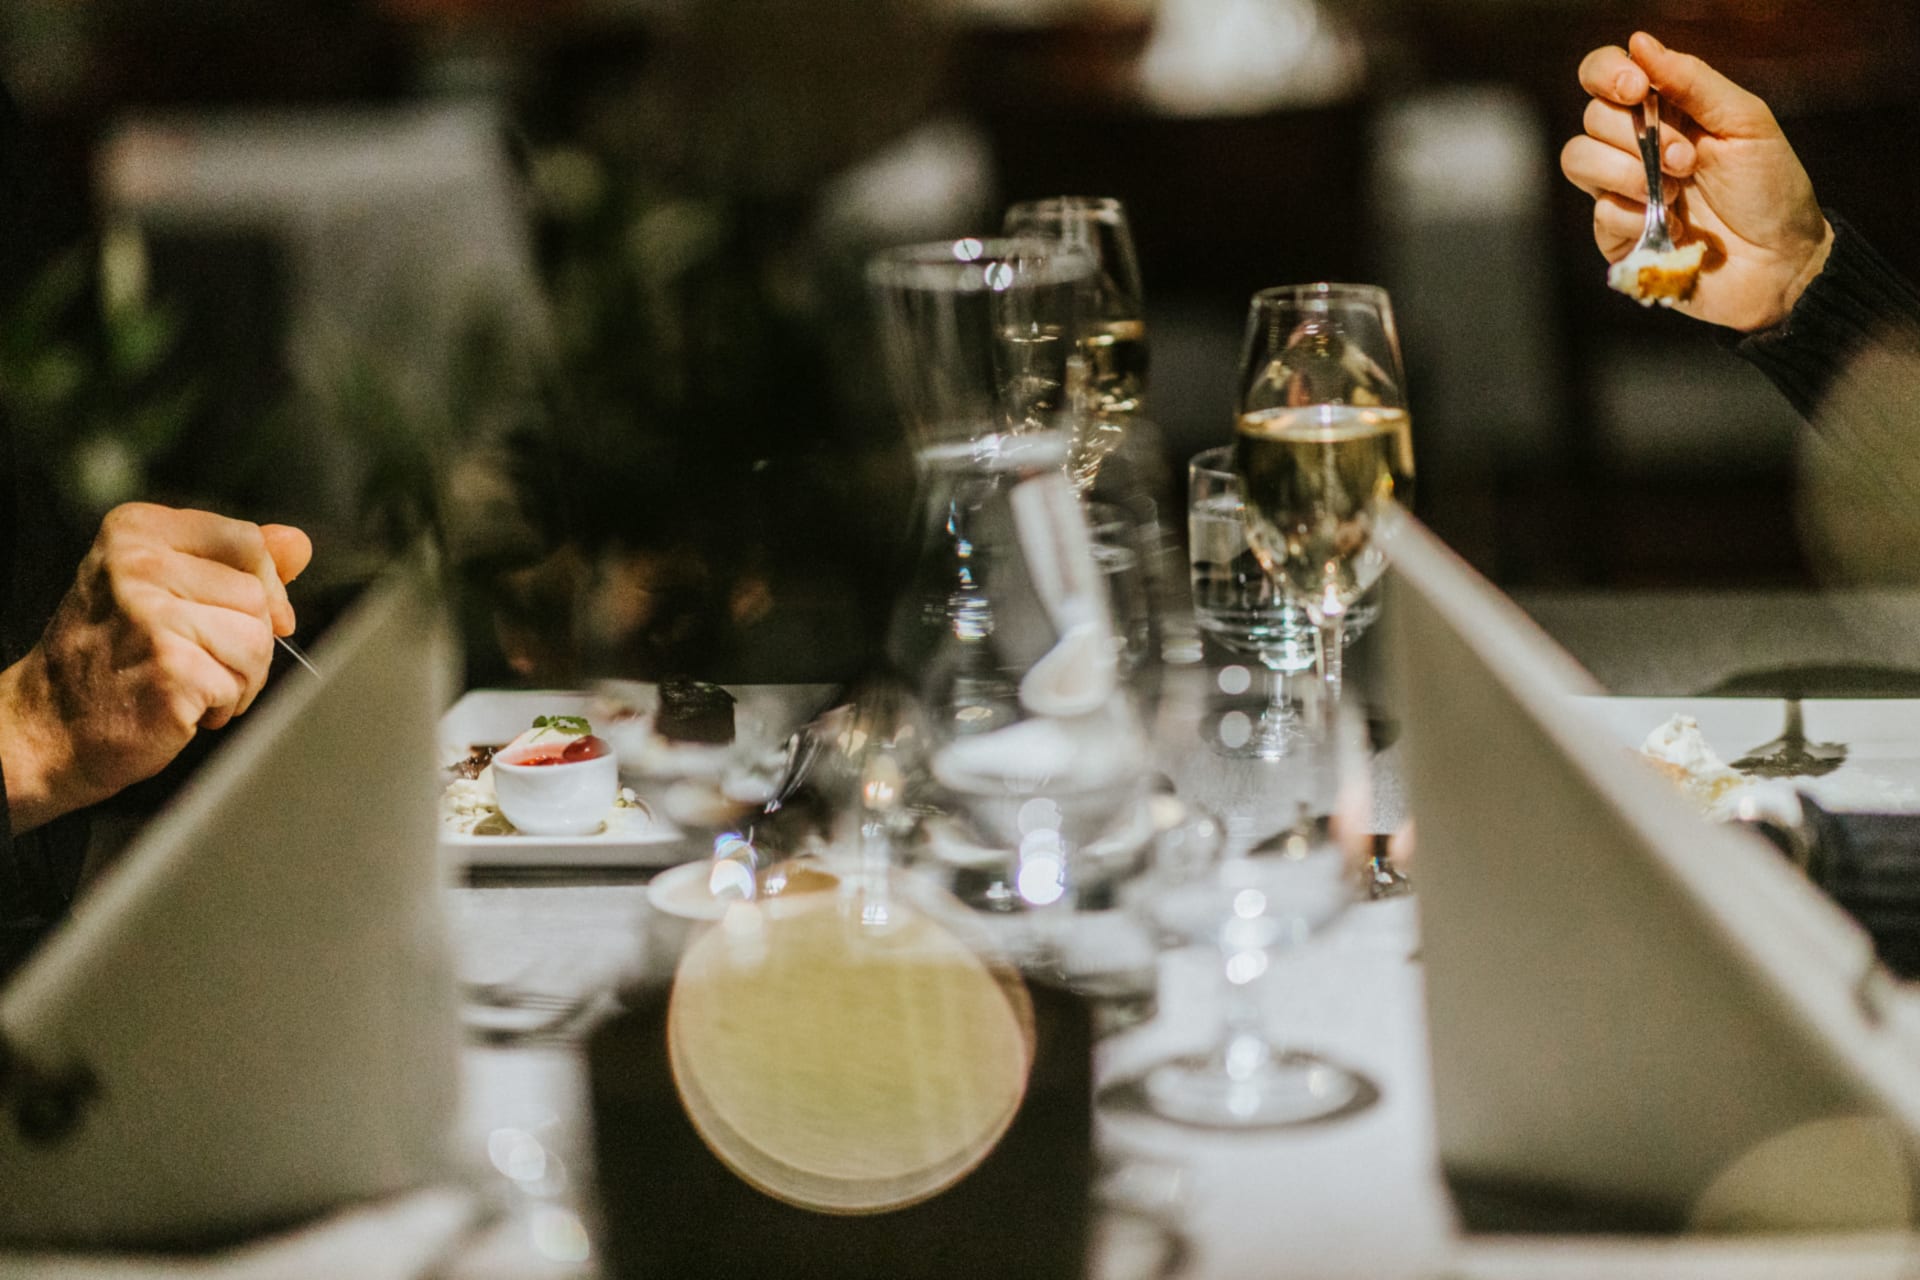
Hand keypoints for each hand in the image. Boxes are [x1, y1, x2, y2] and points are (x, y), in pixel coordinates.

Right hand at [0, 503, 312, 833]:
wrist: (48, 727)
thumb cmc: (109, 658)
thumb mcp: (161, 587)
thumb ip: (235, 562)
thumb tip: (296, 543)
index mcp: (137, 530)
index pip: (248, 541)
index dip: (265, 587)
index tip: (244, 615)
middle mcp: (138, 564)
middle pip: (257, 597)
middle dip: (246, 641)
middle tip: (197, 660)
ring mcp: (152, 616)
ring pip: (257, 641)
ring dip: (239, 678)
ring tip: (190, 684)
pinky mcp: (170, 668)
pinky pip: (241, 683)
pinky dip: (223, 705)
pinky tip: (181, 707)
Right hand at [1559, 31, 1833, 331]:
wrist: (1781, 262)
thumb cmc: (1771, 187)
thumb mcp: (1744, 122)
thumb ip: (1692, 80)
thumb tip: (1638, 42)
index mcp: (1663, 109)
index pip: (1603, 75)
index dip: (1605, 74)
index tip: (1634, 87)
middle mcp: (1634, 145)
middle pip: (1591, 117)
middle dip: (1638, 135)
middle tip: (1687, 160)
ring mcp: (1620, 191)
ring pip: (1577, 159)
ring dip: (1627, 172)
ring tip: (1677, 191)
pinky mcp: (1617, 236)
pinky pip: (1599, 213)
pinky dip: (1634, 214)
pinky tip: (1671, 225)